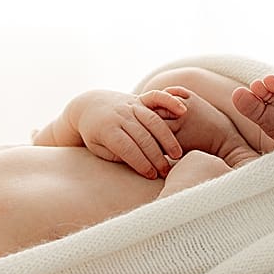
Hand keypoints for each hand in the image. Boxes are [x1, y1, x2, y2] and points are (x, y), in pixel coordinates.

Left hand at [70, 89, 186, 177]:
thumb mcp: (98, 148)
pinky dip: (170, 103)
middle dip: (155, 156)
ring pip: (152, 120)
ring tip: (176, 155)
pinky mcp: (139, 99)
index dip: (140, 163)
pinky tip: (183, 111)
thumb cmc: (94, 134)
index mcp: (107, 129)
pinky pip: (156, 98)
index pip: (127, 148)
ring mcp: (130, 105)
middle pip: (142, 137)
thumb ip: (116, 156)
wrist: (90, 105)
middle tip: (166, 172)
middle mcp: (120, 115)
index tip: (151, 176)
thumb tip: (138, 165)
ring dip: (166, 138)